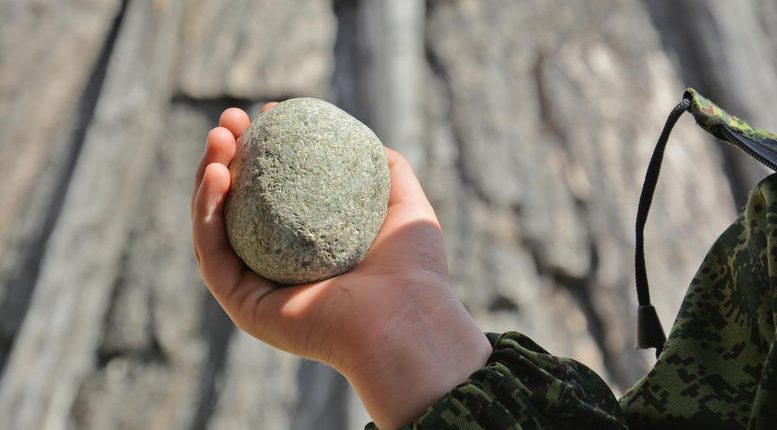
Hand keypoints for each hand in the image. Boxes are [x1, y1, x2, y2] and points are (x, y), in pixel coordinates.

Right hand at [191, 104, 491, 428]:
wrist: (407, 317)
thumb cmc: (414, 267)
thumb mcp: (402, 202)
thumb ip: (383, 168)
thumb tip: (358, 139)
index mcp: (309, 245)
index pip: (273, 193)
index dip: (263, 150)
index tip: (265, 114)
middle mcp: (280, 265)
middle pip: (238, 205)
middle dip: (227, 156)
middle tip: (230, 120)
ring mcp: (258, 286)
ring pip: (216, 226)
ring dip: (208, 176)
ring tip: (218, 136)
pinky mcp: (243, 304)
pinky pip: (213, 254)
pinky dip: (206, 213)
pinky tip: (216, 174)